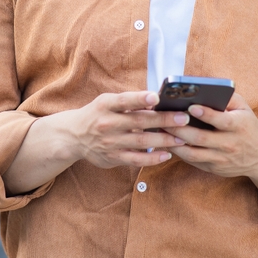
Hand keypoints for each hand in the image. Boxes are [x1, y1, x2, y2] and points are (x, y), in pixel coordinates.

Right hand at [65, 91, 189, 168]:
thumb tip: (156, 100)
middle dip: (163, 120)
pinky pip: (136, 160)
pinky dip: (153, 158)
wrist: (73, 136)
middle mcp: (107, 123)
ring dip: (164, 140)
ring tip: (182, 138)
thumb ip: (128, 102)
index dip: (140, 98)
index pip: (124, 101)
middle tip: (183, 118)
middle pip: (139, 121)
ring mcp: (110, 142)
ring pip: (141, 142)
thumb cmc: (97, 114)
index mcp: (106, 105)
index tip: (156, 97)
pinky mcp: (113, 158)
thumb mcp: (107, 102)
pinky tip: (167, 154)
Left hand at [162, 92, 257, 204]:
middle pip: (201, 138)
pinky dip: (178, 152)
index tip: (190, 106)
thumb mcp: (244, 108)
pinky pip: (192, 161)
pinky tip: (166, 142)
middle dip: (180, 128)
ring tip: (159, 130)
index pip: (221, 121)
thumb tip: (203, 88)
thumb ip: (226, 97)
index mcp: (239, 126)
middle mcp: (230, 144)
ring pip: (193, 153)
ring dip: (174, 142)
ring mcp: (221, 159)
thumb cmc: (248, 125)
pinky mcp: (213, 169)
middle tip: (162, 118)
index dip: (206, 114)